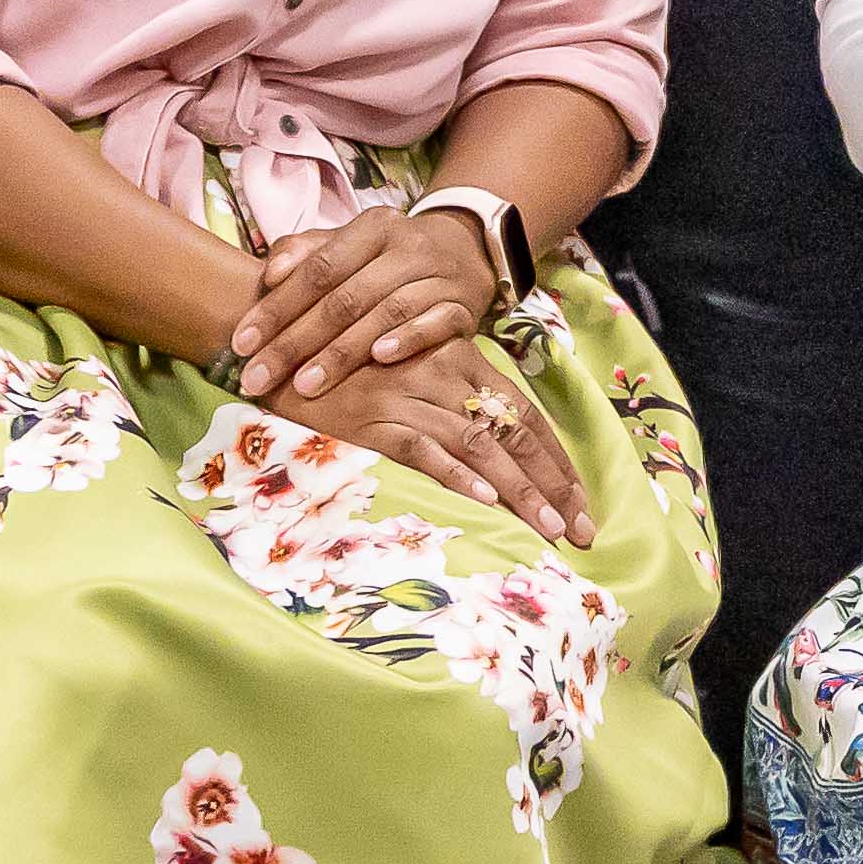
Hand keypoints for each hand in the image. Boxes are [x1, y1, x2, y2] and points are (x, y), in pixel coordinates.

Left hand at [227, 194, 504, 402]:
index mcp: (371, 228)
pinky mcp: (463, 305)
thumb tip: (268, 274)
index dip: (277, 307)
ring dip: (343, 352)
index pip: (316, 269)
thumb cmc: (388, 256)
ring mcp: (437, 275)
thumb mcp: (348, 244)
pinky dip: (410, 338)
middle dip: (297, 342)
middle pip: (344, 297)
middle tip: (259, 379)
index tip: (241, 344)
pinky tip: (381, 358)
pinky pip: (437, 322)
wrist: (464, 251)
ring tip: (306, 385)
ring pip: (385, 313)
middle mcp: (405, 247)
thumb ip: (305, 253)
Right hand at [289, 339, 583, 551]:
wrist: (280, 333)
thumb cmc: (345, 356)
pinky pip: (422, 448)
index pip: (524, 414)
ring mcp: (409, 395)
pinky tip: (484, 499)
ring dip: (520, 490)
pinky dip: (455, 473)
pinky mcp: (372, 417)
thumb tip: (491, 441)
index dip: (557, 458)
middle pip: (514, 433)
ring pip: (480, 446)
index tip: (581, 500)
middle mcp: (444, 375)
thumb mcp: (408, 365)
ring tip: (551, 529)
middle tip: (582, 530)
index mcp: (460, 359)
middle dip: (553, 485)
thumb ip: (448, 392)